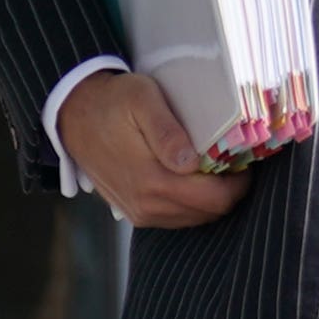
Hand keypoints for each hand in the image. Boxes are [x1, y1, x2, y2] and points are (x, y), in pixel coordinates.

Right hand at [58, 69, 255, 230]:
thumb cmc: (111, 101)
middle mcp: (147, 205)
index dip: (239, 182)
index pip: (215, 199)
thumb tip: (190, 161)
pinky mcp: (135, 213)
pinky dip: (191, 202)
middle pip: (209, 212)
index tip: (244, 159)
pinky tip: (191, 177)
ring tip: (213, 167)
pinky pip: (176, 217)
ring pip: (194, 218)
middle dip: (228, 189)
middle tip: (233, 161)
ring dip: (210, 197)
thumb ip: (166, 131)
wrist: (73, 115)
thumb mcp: (142, 100)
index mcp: (152, 180)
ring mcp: (140, 213)